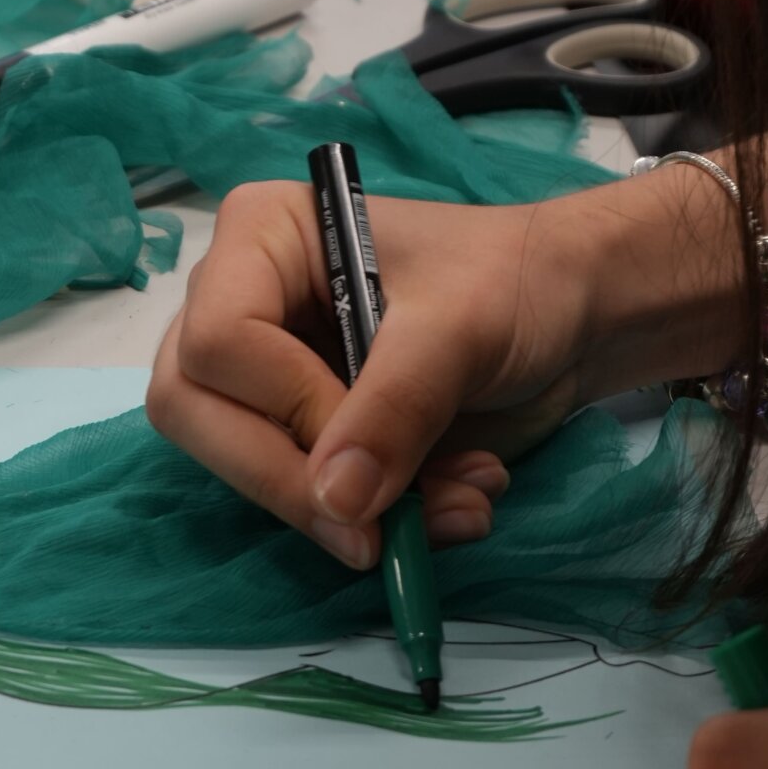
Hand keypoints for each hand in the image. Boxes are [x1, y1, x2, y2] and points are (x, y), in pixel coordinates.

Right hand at [146, 166, 743, 572]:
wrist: (573, 315)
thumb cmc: (513, 282)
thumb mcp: (460, 330)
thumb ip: (394, 406)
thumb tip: (335, 502)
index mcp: (260, 238)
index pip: (217, 343)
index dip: (286, 407)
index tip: (369, 445)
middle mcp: (238, 299)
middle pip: (194, 410)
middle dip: (292, 481)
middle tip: (380, 530)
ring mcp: (263, 369)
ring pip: (237, 464)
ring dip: (345, 509)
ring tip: (458, 500)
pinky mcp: (296, 428)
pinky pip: (294, 494)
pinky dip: (371, 519)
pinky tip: (451, 502)